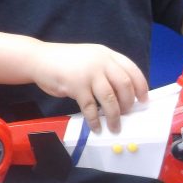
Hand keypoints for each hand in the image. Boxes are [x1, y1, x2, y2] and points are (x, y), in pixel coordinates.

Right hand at [29, 43, 148, 133]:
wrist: (39, 59)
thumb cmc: (65, 61)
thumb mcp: (90, 58)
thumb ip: (106, 69)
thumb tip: (123, 94)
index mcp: (106, 54)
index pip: (132, 70)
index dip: (141, 87)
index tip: (143, 100)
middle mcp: (100, 62)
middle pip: (124, 85)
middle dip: (128, 104)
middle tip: (126, 114)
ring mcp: (88, 74)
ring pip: (110, 99)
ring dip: (114, 116)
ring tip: (115, 127)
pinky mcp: (76, 86)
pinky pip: (90, 107)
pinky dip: (95, 120)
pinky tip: (96, 127)